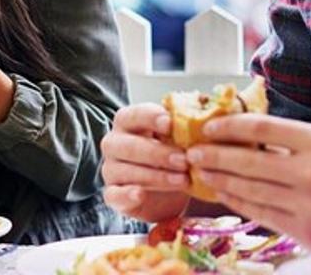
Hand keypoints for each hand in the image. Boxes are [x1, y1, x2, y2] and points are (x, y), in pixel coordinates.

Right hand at [100, 103, 190, 221]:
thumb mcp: (176, 139)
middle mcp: (114, 144)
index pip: (134, 115)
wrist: (167, 190)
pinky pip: (114, 194)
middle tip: (184, 160)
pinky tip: (140, 195)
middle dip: (158, 153)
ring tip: (183, 180)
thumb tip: (198, 118)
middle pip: (130, 146)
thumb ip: (180, 128)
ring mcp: (111, 169)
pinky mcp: (113, 194)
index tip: (170, 124)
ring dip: (156, 176)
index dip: (150, 118)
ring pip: (126, 171)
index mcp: (127, 122)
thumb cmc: (171, 155)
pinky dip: (126, 195)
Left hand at [189, 113, 310, 253]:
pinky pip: (260, 212)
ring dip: (218, 179)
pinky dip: (235, 201)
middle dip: (213, 155)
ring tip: (199, 171)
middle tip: (191, 152)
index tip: (208, 127)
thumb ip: (293, 138)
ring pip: (249, 188)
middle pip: (247, 160)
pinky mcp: (305, 230)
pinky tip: (221, 193)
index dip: (228, 127)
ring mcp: (308, 203)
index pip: (261, 129)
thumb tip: (244, 126)